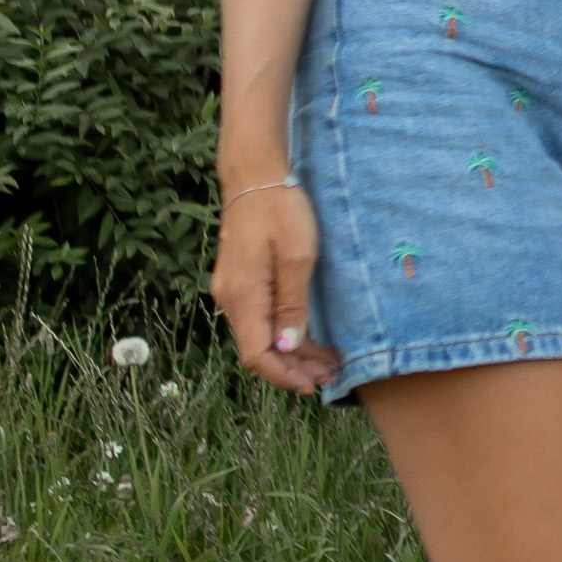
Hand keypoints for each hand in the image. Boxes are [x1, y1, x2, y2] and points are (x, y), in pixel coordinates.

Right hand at [211, 180, 338, 393]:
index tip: (312, 385)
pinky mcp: (241, 281)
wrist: (255, 176)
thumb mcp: (297, 257)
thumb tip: (287, 347)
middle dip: (293, 369)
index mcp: (243, 295)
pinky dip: (283, 333)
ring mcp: (233, 290)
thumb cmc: (280, 210)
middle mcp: (231, 298)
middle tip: (330, 377)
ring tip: (326, 363)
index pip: (255, 354)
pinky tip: (306, 339)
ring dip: (291, 353)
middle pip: (258, 349)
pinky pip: (260, 318)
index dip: (283, 376)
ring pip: (260, 335)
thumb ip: (292, 304)